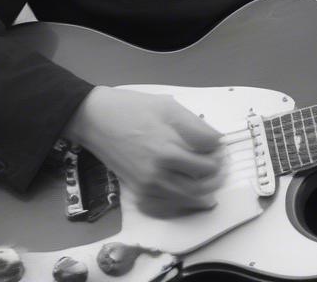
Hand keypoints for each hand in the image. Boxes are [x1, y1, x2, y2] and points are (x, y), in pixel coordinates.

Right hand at [65, 87, 224, 216]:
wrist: (96, 120)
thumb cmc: (133, 108)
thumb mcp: (169, 107)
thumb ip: (196, 126)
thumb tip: (217, 141)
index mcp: (168, 150)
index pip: (208, 163)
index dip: (219, 155)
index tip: (220, 149)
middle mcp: (158, 174)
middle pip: (201, 186)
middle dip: (215, 176)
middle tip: (220, 166)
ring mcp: (147, 187)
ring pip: (186, 200)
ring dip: (203, 192)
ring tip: (209, 180)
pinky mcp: (137, 194)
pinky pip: (165, 209)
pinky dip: (181, 204)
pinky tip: (188, 194)